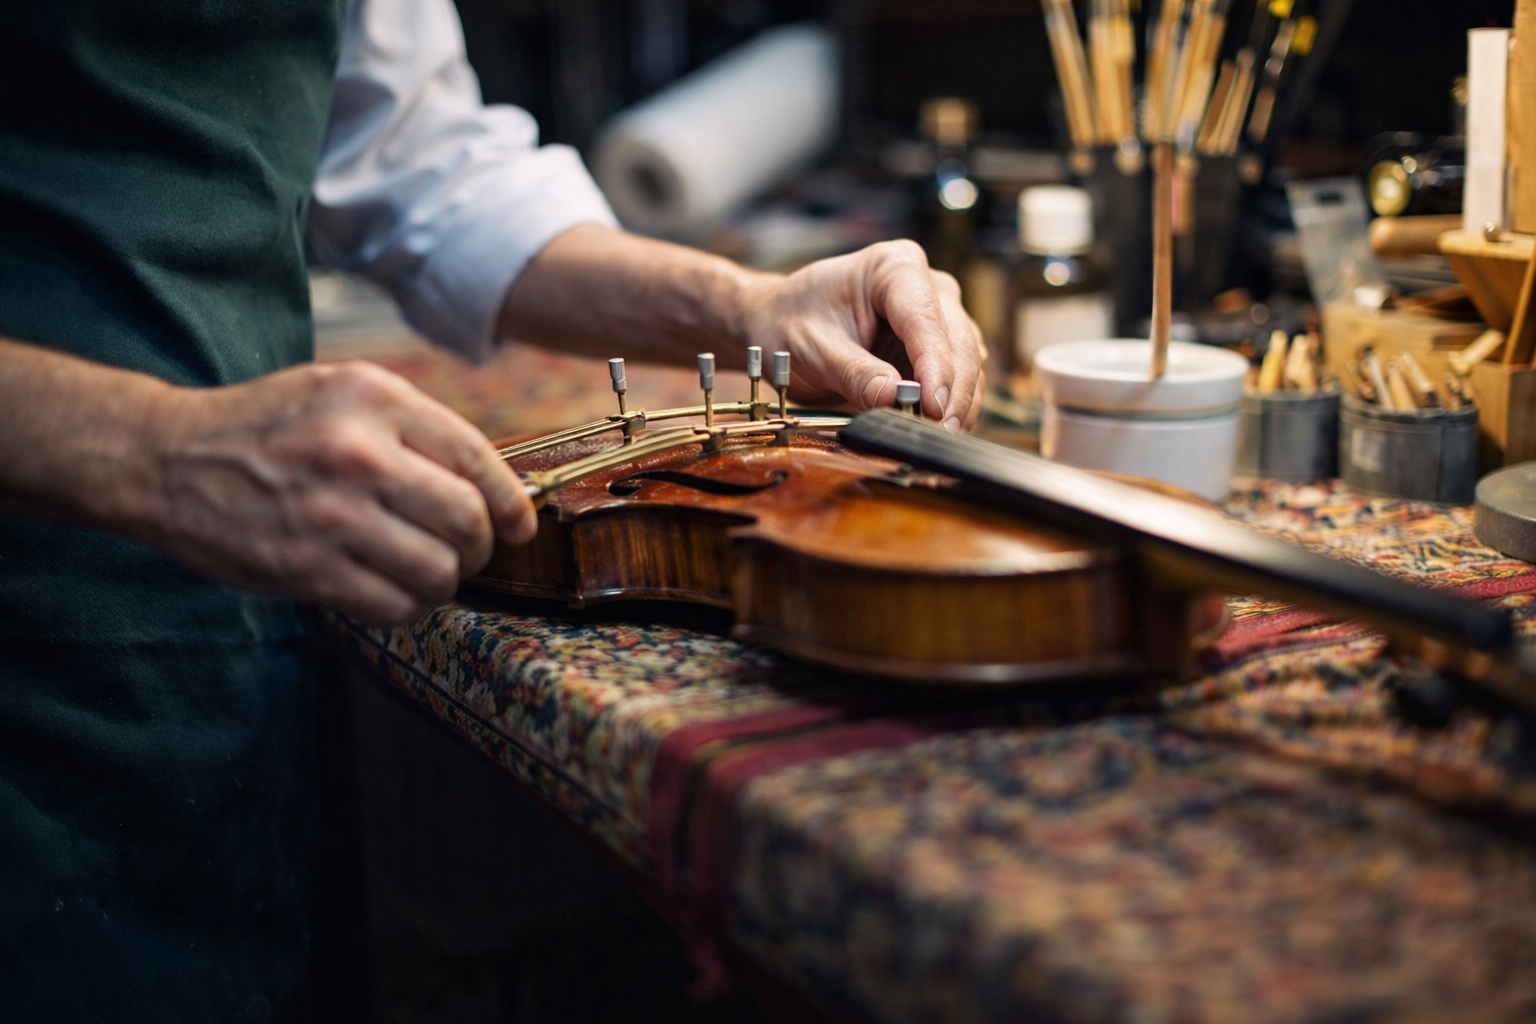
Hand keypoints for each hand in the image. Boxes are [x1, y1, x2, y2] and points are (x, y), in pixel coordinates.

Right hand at [138, 361, 534, 625]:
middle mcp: (358, 453)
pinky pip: (394, 605)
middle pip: (467, 519)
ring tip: (428, 573)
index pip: (476, 457)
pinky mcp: (306, 568)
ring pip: (438, 570)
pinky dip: (407, 607)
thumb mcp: (340, 391)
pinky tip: (393, 591)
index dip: (510, 502)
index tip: (519, 526)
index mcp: (374, 399)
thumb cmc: (266, 426)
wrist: (164, 459)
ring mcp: (331, 514)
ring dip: (445, 582)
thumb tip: (493, 484)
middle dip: (481, 547)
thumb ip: (412, 425)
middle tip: (468, 552)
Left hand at [740, 240, 985, 429]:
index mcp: (892, 267)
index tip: (935, 406)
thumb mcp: (814, 350)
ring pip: (968, 359)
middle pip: (958, 339)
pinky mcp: (936, 344)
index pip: (925, 319)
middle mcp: (925, 284)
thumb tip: (896, 400)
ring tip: (941, 436)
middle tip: (942, 432)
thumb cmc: (790, 323)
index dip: (937, 366)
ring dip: (960, 400)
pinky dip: (953, 403)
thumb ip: (856, 375)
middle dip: (954, 390)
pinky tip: (940, 428)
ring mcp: (937, 313)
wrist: (779, 323)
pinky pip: (958, 375)